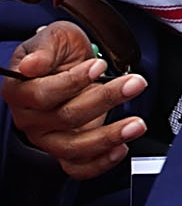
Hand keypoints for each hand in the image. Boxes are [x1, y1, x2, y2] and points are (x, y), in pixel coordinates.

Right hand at [2, 22, 143, 179]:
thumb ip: (43, 50)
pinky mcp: (65, 150)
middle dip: (105, 99)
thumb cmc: (59, 51)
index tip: (99, 66)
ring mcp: (47, 137)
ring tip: (137, 124)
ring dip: (108, 137)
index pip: (43, 94)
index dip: (72, 82)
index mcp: (20, 91)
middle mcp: (31, 118)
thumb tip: (30, 65)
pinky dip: (99, 163)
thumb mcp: (53, 38)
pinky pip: (77, 167)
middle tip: (135, 83)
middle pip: (66, 117)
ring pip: (73, 147)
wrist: (69, 63)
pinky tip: (120, 149)